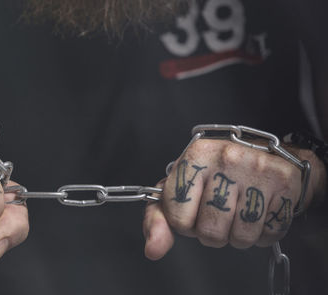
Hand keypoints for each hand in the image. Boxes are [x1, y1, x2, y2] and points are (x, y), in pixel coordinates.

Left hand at [143, 139, 325, 259]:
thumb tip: (153, 249)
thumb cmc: (217, 175)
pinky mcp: (283, 183)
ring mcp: (256, 169)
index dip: (185, 223)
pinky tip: (260, 212)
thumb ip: (159, 218)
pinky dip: (263, 233)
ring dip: (238, 235)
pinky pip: (268, 234)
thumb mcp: (181, 188)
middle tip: (220, 212)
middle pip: (209, 232)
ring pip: (240, 237)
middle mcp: (225, 158)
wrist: (266, 155)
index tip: (194, 210)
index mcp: (194, 156)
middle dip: (213, 233)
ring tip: (239, 212)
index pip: (177, 218)